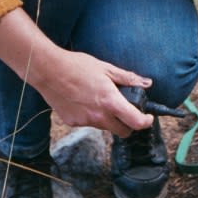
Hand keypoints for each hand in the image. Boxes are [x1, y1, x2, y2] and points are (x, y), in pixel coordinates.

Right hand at [0, 8, 153, 137]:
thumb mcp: (106, 68)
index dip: (146, 122)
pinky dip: (91, 116)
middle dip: (128, 124)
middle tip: (126, 110)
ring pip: (105, 127)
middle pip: (122, 131)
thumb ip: (128, 78)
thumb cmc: (78, 66)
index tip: (148, 118)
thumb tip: (147, 83)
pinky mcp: (72, 123)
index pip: (135, 122)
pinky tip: (84, 100)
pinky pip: (88, 123)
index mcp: (110, 101)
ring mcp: (84, 121)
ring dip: (108, 118)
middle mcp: (99, 116)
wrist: (48, 71)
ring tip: (100, 99)